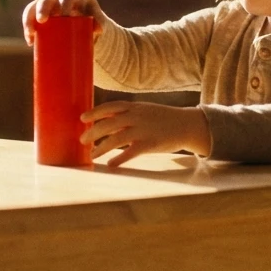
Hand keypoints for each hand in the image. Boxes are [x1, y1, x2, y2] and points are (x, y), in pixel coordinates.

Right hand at [22, 0, 108, 44]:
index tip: (64, 16)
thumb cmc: (90, 17)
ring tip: (31, 34)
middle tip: (43, 21)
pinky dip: (29, 28)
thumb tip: (98, 31)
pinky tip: (30, 40)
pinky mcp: (39, 13)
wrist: (81, 20)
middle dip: (43, 8)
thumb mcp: (96, 18)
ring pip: (34, 7)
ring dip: (30, 19)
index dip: (64, 3)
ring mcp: (46, 4)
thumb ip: (99, 22)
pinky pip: (30, 17)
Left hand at [79, 101, 211, 167]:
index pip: (111, 106)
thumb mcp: (145, 111)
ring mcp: (144, 130)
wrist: (188, 125)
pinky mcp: (150, 144)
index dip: (95, 112)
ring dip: (102, 147)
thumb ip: (127, 116)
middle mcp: (137, 117)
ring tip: (92, 155)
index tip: (82, 118)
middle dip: (94, 132)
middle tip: (82, 140)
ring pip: (117, 138)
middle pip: (109, 123)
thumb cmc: (164, 119)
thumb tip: (105, 123)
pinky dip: (119, 159)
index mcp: (135, 107)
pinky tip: (110, 164)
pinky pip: (131, 152)